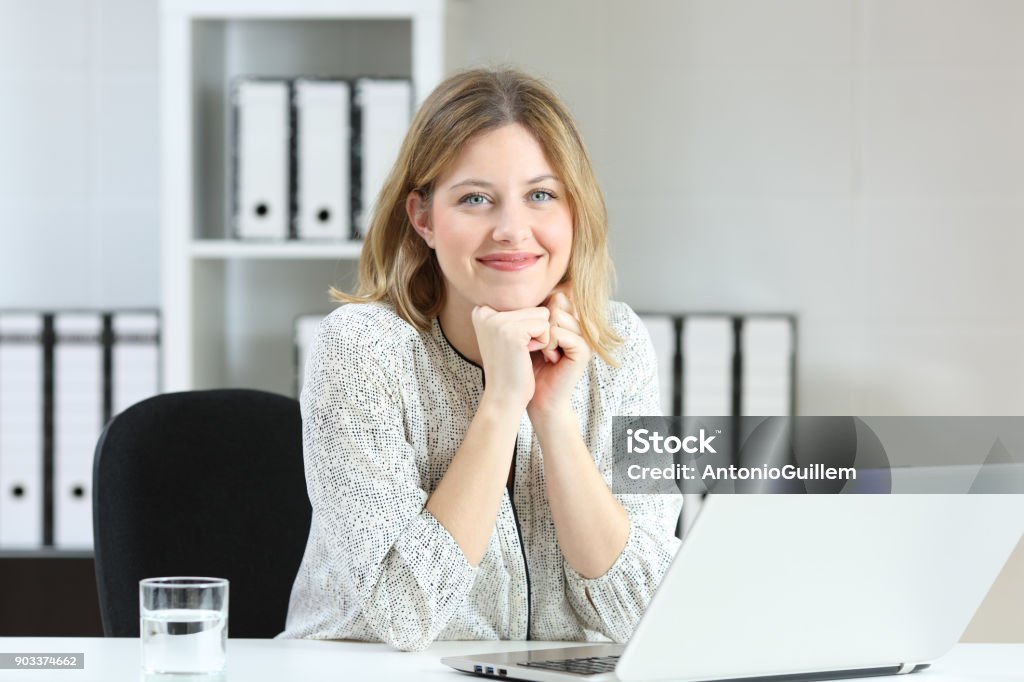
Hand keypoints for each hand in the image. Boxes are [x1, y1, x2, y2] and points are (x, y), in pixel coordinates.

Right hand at [472, 305, 551, 412]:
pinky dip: (543, 343)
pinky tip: (526, 356)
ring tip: (523, 353)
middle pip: (534, 306)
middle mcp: (484, 311)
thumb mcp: (510, 333)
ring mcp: (496, 320)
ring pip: (542, 314)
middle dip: (535, 331)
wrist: (504, 398)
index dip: (529, 326)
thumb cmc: (512, 368)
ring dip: (540, 336)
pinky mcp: (511, 331)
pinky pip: (545, 326)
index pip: (525, 302)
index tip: (514, 346)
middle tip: (520, 352)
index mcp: (481, 310)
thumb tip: (558, 292)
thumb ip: (521, 311)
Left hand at [528, 285, 591, 418]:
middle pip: (557, 301)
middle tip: (539, 345)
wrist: (535, 396)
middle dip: (540, 323)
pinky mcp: (584, 349)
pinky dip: (548, 345)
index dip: (538, 313)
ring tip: (544, 352)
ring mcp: (585, 336)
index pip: (555, 295)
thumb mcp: (526, 332)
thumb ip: (532, 311)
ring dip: (543, 335)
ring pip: (557, 315)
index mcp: (571, 318)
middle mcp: (581, 324)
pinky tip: (550, 359)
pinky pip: (560, 333)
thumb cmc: (527, 364)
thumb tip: (532, 286)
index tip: (534, 335)